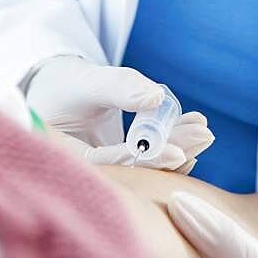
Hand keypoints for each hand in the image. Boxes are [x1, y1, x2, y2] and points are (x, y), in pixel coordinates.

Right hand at [27, 55, 213, 171]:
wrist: (51, 91)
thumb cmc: (59, 85)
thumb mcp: (83, 81)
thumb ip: (118, 86)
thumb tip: (157, 97)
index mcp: (67, 163)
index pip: (114, 167)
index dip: (147, 161)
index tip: (179, 154)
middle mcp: (87, 176)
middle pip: (136, 172)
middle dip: (172, 153)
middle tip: (206, 135)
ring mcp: (105, 174)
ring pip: (145, 168)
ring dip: (178, 149)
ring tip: (204, 130)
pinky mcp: (118, 167)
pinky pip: (147, 160)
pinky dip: (169, 143)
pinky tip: (193, 129)